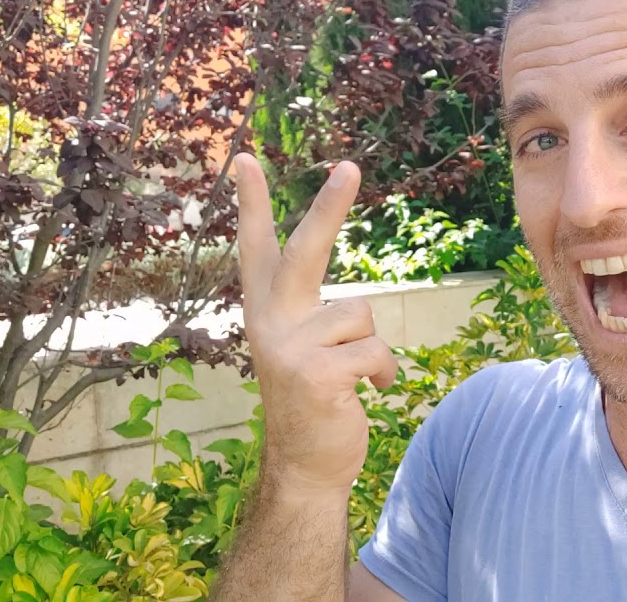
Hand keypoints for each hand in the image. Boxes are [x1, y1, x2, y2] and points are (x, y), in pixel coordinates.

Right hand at [233, 153, 397, 495]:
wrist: (306, 469)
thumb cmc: (315, 403)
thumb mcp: (305, 352)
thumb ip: (315, 317)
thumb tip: (353, 308)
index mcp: (266, 312)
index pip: (256, 248)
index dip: (252, 203)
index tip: (243, 158)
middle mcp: (269, 323)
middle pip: (305, 250)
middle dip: (329, 206)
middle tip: (350, 166)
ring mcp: (289, 348)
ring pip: (362, 316)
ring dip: (371, 349)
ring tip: (351, 379)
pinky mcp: (316, 373)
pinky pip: (375, 353)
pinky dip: (383, 375)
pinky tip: (365, 395)